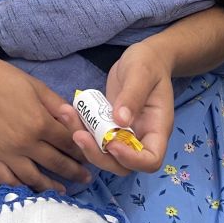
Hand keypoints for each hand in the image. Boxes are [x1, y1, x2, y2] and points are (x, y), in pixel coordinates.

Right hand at [0, 49, 90, 192]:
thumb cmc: (2, 77)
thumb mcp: (35, 86)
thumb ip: (57, 105)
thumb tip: (75, 119)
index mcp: (39, 122)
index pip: (68, 143)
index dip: (81, 150)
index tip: (88, 155)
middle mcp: (25, 142)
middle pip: (56, 163)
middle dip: (74, 171)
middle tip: (85, 177)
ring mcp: (6, 153)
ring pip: (34, 177)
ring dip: (51, 185)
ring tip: (63, 189)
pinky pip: (8, 179)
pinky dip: (21, 186)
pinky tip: (30, 186)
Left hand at [69, 41, 174, 174]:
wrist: (144, 58)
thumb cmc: (148, 64)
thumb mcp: (142, 73)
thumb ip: (133, 95)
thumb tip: (120, 121)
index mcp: (156, 129)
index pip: (150, 161)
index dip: (130, 159)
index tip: (111, 143)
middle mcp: (141, 137)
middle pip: (121, 164)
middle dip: (98, 154)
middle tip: (78, 135)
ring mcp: (123, 133)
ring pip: (103, 152)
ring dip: (83, 141)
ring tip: (67, 115)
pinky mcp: (108, 125)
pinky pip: (93, 135)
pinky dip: (79, 127)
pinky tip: (67, 111)